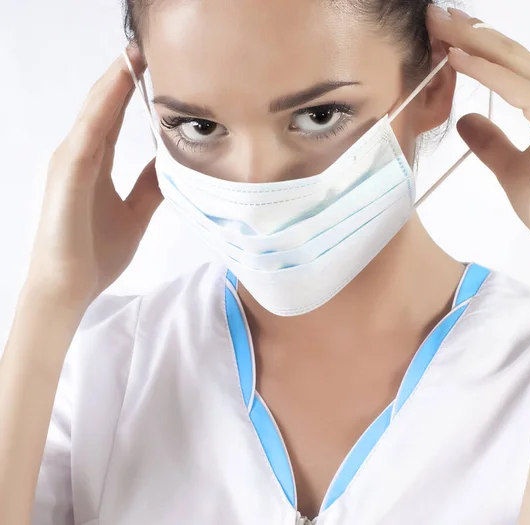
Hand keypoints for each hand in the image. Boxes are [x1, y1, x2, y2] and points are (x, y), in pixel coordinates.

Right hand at [26, 46, 162, 309]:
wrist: (70, 287)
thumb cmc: (95, 253)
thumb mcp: (135, 213)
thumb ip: (150, 187)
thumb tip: (172, 165)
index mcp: (94, 164)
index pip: (114, 118)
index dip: (132, 92)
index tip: (155, 68)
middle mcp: (80, 156)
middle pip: (103, 106)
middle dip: (123, 76)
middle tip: (144, 47)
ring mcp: (70, 162)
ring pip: (94, 111)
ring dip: (114, 81)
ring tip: (134, 54)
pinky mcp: (67, 174)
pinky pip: (89, 133)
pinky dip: (103, 108)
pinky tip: (120, 86)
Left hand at [427, 6, 529, 248]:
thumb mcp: (506, 162)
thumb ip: (489, 139)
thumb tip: (464, 119)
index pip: (507, 60)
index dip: (474, 41)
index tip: (442, 30)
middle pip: (507, 50)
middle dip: (468, 29)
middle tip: (435, 13)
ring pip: (510, 59)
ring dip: (471, 40)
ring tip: (438, 25)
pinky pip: (513, 85)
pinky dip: (484, 69)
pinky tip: (456, 58)